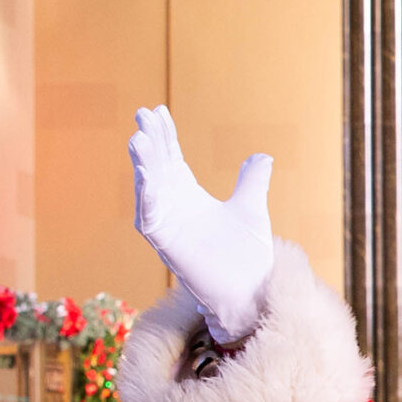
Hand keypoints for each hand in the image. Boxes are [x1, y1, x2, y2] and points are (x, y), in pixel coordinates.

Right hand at [128, 105, 275, 345]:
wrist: (251, 291)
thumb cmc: (248, 255)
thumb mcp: (250, 209)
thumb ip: (252, 181)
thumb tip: (263, 156)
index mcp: (189, 195)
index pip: (171, 158)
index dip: (164, 135)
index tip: (157, 110)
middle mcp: (173, 206)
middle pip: (157, 166)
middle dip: (150, 141)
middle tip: (144, 114)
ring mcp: (167, 224)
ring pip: (149, 187)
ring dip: (143, 163)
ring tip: (139, 138)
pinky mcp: (166, 243)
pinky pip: (151, 215)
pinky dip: (148, 195)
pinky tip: (146, 174)